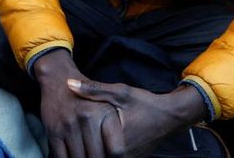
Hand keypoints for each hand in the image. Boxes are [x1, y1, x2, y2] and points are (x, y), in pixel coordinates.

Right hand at [34, 49, 122, 157]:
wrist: (58, 79)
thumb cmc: (88, 98)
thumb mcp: (109, 103)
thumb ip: (117, 128)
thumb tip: (120, 154)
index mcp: (105, 112)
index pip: (116, 150)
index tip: (111, 156)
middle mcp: (87, 118)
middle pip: (98, 157)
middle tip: (98, 156)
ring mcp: (69, 126)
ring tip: (86, 155)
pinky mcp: (53, 132)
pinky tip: (74, 156)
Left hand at [68, 80, 207, 156]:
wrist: (171, 116)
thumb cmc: (146, 104)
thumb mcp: (121, 93)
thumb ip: (94, 90)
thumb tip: (69, 83)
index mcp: (118, 146)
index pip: (88, 155)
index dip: (74, 152)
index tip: (62, 146)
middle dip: (81, 153)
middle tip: (68, 147)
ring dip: (91, 153)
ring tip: (76, 147)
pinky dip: (102, 154)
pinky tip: (91, 146)